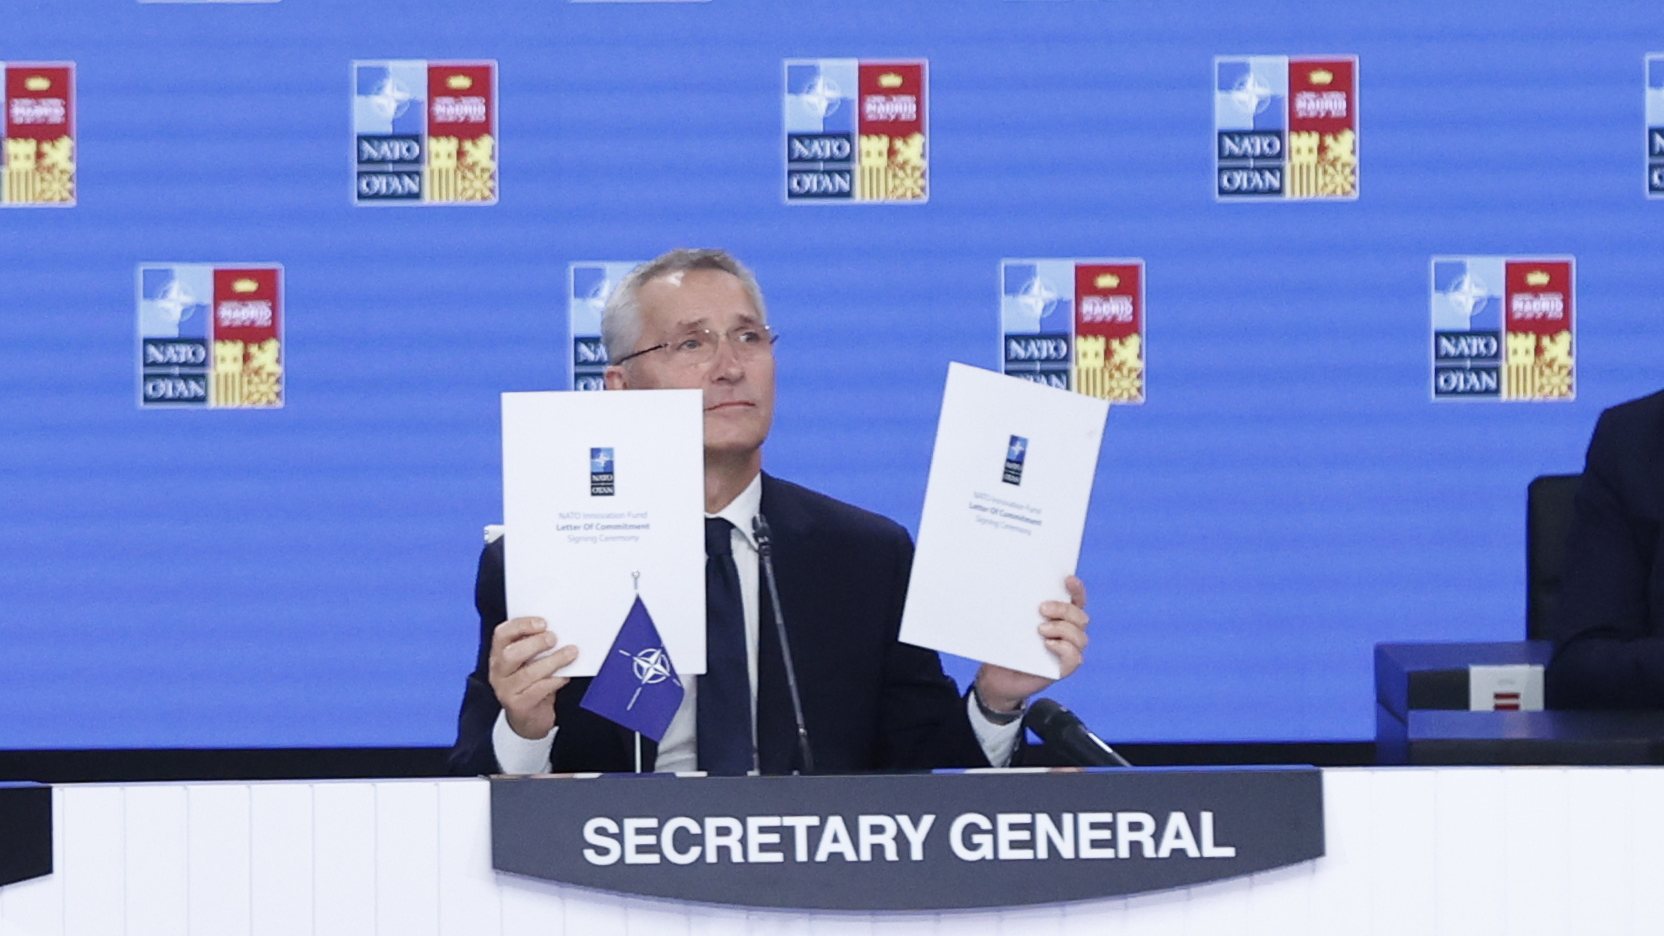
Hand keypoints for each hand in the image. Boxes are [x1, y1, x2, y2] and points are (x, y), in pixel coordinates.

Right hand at [488, 617, 579, 739]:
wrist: (530, 718)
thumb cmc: (533, 683)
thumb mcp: (530, 662)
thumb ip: (537, 646)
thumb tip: (560, 630)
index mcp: (499, 655)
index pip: (501, 634)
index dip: (521, 625)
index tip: (543, 622)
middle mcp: (498, 672)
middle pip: (511, 654)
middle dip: (535, 643)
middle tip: (554, 638)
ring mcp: (505, 690)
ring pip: (527, 673)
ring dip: (552, 661)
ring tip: (570, 653)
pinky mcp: (518, 706)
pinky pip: (538, 690)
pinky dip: (555, 680)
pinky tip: (565, 676)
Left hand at [974, 575, 1088, 713]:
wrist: (997, 676)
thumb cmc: (1005, 646)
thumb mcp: (1011, 623)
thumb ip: (1018, 607)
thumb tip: (1011, 584)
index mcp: (1059, 618)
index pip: (1076, 601)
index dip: (1076, 589)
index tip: (1067, 580)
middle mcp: (1068, 634)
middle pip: (1080, 617)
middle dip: (1063, 610)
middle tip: (1041, 609)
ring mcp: (1067, 652)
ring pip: (1080, 637)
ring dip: (1063, 629)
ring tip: (1040, 630)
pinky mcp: (1063, 669)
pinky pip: (1075, 658)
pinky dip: (1064, 648)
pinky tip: (1048, 644)